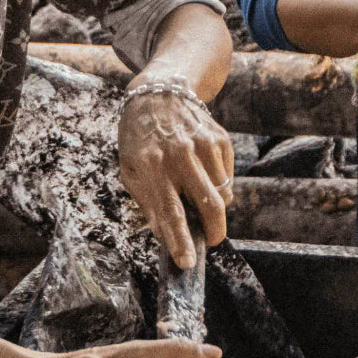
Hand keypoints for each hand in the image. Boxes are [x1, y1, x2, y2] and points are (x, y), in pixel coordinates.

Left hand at [119, 88, 234, 268]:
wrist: (160, 94)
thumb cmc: (140, 139)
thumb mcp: (130, 170)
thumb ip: (147, 202)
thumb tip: (165, 235)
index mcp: (152, 166)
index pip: (169, 212)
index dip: (179, 241)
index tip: (187, 263)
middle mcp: (180, 155)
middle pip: (209, 205)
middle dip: (213, 231)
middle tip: (209, 240)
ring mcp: (203, 145)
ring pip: (222, 193)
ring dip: (214, 207)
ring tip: (198, 198)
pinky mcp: (219, 139)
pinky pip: (227, 176)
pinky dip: (219, 185)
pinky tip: (202, 173)